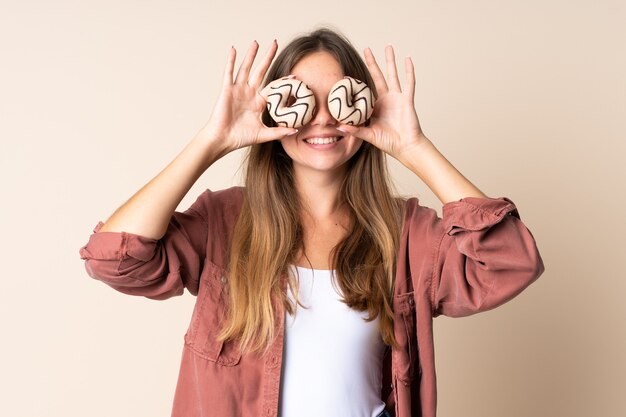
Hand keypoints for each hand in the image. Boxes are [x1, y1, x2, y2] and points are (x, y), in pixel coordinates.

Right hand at [195, 40, 296, 153]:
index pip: (274, 88)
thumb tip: (296, 131)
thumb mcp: (264, 134)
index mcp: (259, 103)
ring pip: (246, 68)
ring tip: (257, 42)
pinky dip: (231, 61)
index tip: (294, 76)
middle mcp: (249, 93)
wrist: (223, 139)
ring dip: (251, 55)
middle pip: (261, 71)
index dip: (283, 82)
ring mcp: (238, 90)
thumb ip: (279, 131)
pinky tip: (234, 49)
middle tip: (275, 43)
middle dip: (268, 58)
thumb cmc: (241, 137)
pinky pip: (229, 72)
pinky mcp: (227, 89)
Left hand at [336, 45, 429, 162]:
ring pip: (393, 74)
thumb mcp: (369, 135)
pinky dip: (409, 71)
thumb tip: (339, 128)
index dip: (358, 82)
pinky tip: (407, 59)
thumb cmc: (389, 143)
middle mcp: (386, 99)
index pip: (365, 90)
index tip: (347, 73)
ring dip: (390, 61)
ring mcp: (397, 98)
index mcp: (376, 106)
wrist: (406, 147)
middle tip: (366, 49)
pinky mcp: (407, 100)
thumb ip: (355, 130)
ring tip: (388, 47)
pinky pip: (409, 83)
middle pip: (378, 76)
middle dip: (372, 63)